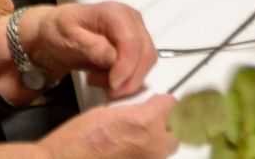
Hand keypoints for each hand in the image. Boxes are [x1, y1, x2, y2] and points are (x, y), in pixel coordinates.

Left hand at [21, 1, 158, 97]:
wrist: (57, 33)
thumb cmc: (59, 31)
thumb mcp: (67, 37)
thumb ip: (90, 46)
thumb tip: (112, 58)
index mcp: (114, 13)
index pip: (132, 41)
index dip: (126, 67)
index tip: (112, 85)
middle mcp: (131, 19)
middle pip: (146, 53)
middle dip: (129, 78)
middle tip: (105, 89)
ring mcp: (137, 31)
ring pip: (147, 62)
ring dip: (129, 80)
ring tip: (101, 82)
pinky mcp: (137, 44)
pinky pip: (142, 66)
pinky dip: (129, 78)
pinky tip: (108, 79)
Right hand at [37, 94, 178, 158]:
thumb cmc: (79, 139)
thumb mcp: (109, 111)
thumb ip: (134, 109)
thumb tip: (143, 109)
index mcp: (145, 122)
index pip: (171, 105)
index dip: (163, 102)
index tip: (159, 102)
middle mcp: (152, 146)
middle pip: (176, 130)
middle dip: (167, 123)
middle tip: (152, 119)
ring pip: (166, 149)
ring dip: (158, 141)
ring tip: (139, 136)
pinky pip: (150, 158)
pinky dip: (145, 154)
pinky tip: (130, 149)